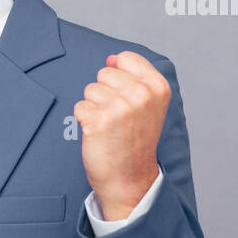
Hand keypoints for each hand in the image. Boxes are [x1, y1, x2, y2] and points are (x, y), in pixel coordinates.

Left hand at [73, 51, 169, 220]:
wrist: (130, 178)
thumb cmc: (136, 142)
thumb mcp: (148, 105)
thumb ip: (133, 78)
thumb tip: (111, 59)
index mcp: (157, 87)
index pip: (126, 58)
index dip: (119, 77)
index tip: (126, 99)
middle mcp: (141, 94)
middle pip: (104, 73)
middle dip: (105, 94)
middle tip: (117, 118)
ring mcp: (120, 107)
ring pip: (90, 89)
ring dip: (94, 108)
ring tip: (109, 127)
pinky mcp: (99, 120)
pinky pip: (79, 107)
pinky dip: (84, 121)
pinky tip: (99, 134)